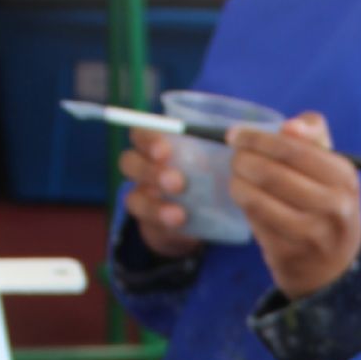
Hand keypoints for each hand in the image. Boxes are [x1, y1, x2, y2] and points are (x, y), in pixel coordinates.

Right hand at [119, 126, 201, 257]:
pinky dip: (163, 224)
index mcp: (154, 145)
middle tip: (177, 182)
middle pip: (129, 162)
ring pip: (132, 198)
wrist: (202, 215)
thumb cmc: (205, 175)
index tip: (164, 151)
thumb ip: (211, 152)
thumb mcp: (210, 161)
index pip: (141, 134)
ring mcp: (141, 196)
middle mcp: (141, 168)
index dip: (148, 141)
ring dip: (155, 206)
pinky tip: (180, 225)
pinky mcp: (147, 222)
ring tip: (179, 214)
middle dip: (150, 172)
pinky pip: (147, 223)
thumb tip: (231, 140)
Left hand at [228, 112, 360, 300]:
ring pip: (259, 200)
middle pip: (272, 174)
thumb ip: (313, 135)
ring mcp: (313, 234)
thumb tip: (289, 126)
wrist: (336, 268)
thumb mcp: (332, 168)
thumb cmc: (329, 205)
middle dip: (243, 161)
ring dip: (238, 185)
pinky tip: (246, 201)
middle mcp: (334, 206)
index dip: (257, 139)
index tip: (235, 135)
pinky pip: (256, 223)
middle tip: (235, 158)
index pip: (292, 149)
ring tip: (236, 178)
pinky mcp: (291, 254)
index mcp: (344, 177)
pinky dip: (245, 208)